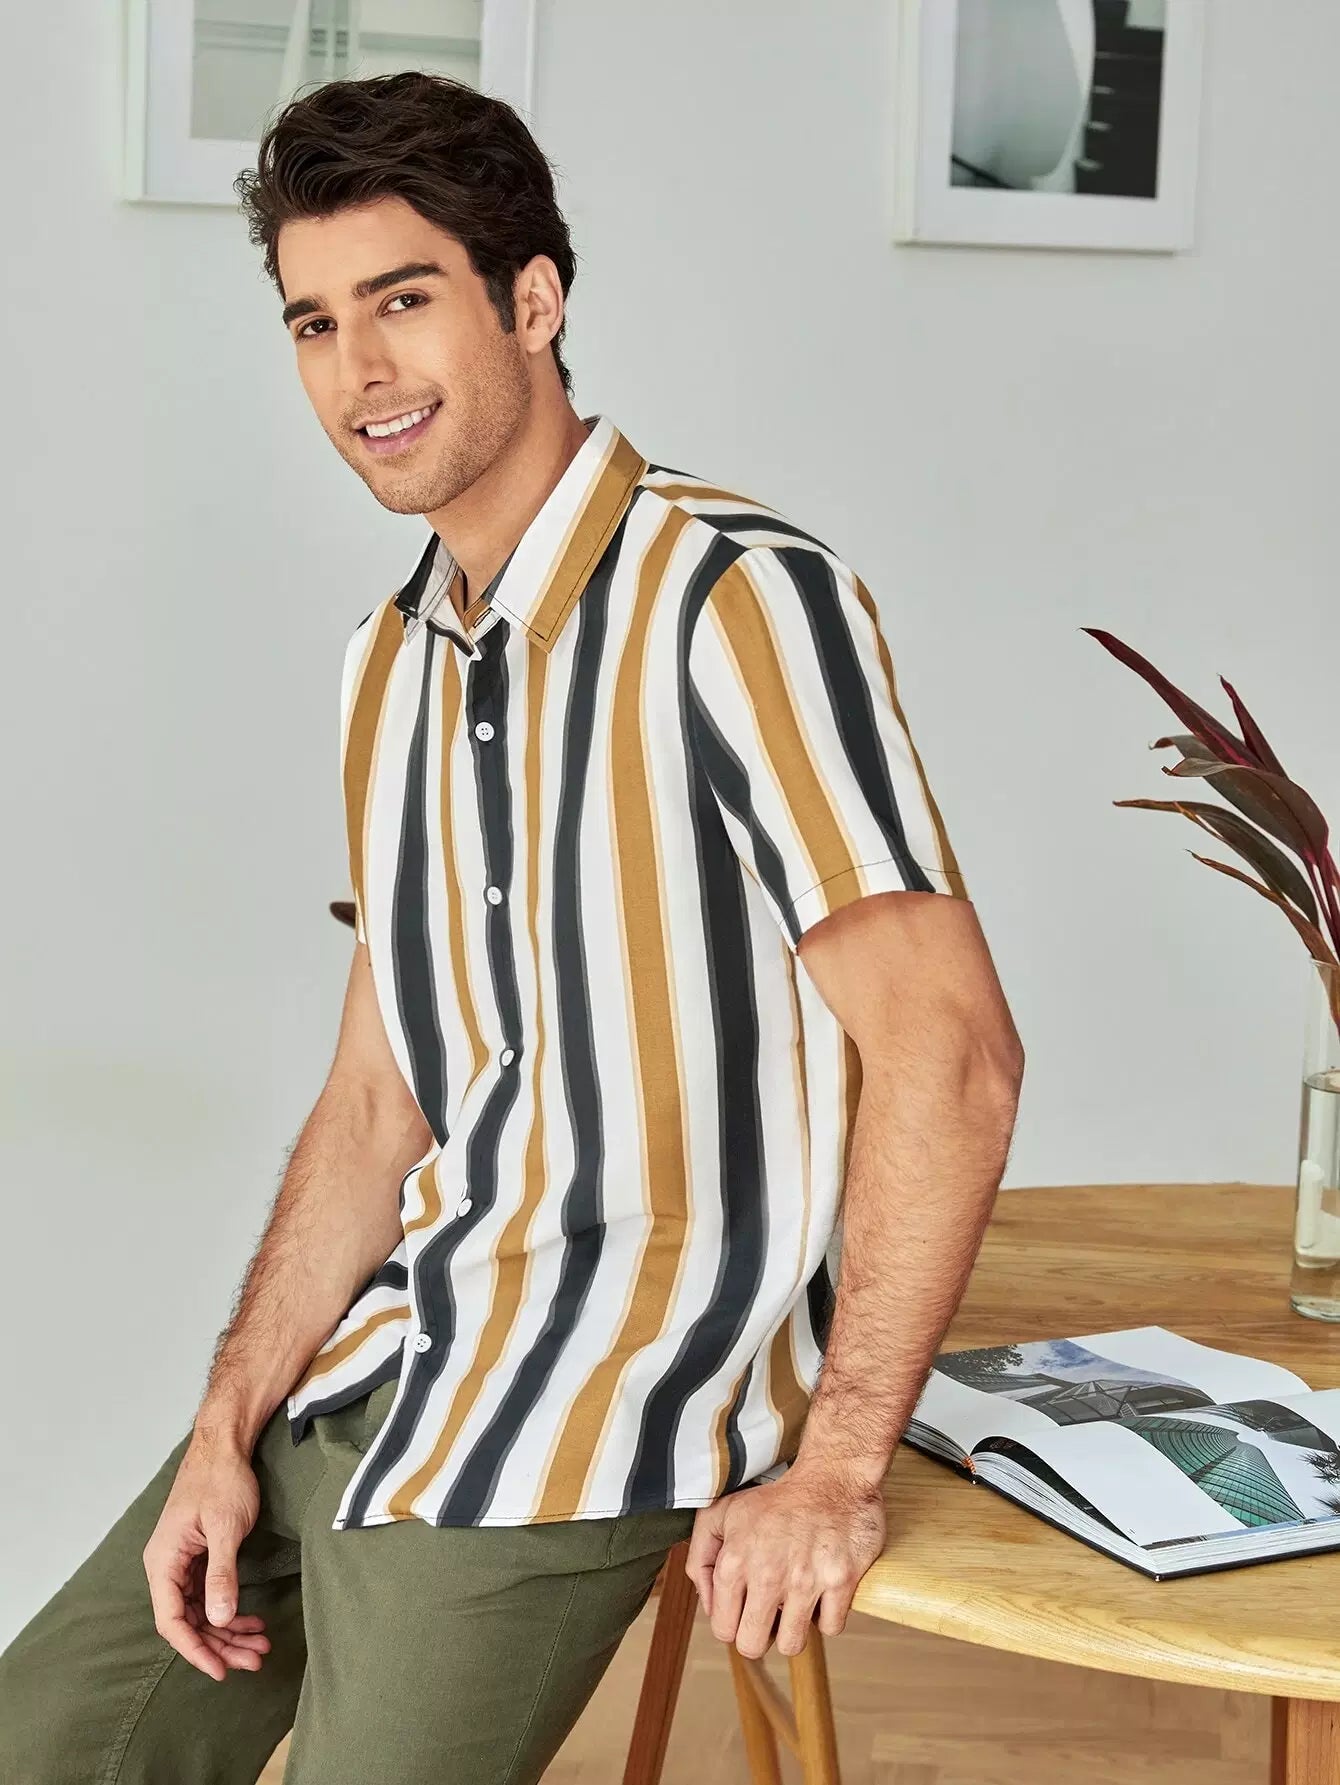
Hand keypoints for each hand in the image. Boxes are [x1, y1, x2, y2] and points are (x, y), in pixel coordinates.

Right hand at [141, 1433, 270, 1681]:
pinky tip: (252, 1621)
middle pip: (189, 1620)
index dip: (195, 1650)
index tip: (220, 1671)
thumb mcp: (225, 1528)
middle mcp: (167, 1565)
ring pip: (201, 1610)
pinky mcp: (198, 1555)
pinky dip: (230, 1609)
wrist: (225, 1444)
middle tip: (254, 1661)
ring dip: (228, 1630)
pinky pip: (209, 1593)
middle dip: (220, 1644)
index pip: (172, 1620)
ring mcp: (182, 1561)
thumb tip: (220, 1619)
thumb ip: (221, 1574)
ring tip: (260, 1645)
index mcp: (164, 1561)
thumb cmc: (222, 1479)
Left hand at [684, 1465, 885, 1658]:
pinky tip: (821, 1591)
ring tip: (794, 1600)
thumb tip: (707, 1603)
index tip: (745, 1606)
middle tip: (769, 1611)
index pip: (723, 1629)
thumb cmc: (776, 1497)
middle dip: (759, 1633)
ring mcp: (806, 1581)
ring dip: (793, 1627)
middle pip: (753, 1645)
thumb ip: (700, 1557)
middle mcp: (767, 1575)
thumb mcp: (723, 1513)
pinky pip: (830, 1627)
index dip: (733, 1621)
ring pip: (792, 1644)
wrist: (832, 1476)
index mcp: (735, 1562)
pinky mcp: (841, 1581)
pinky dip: (827, 1615)